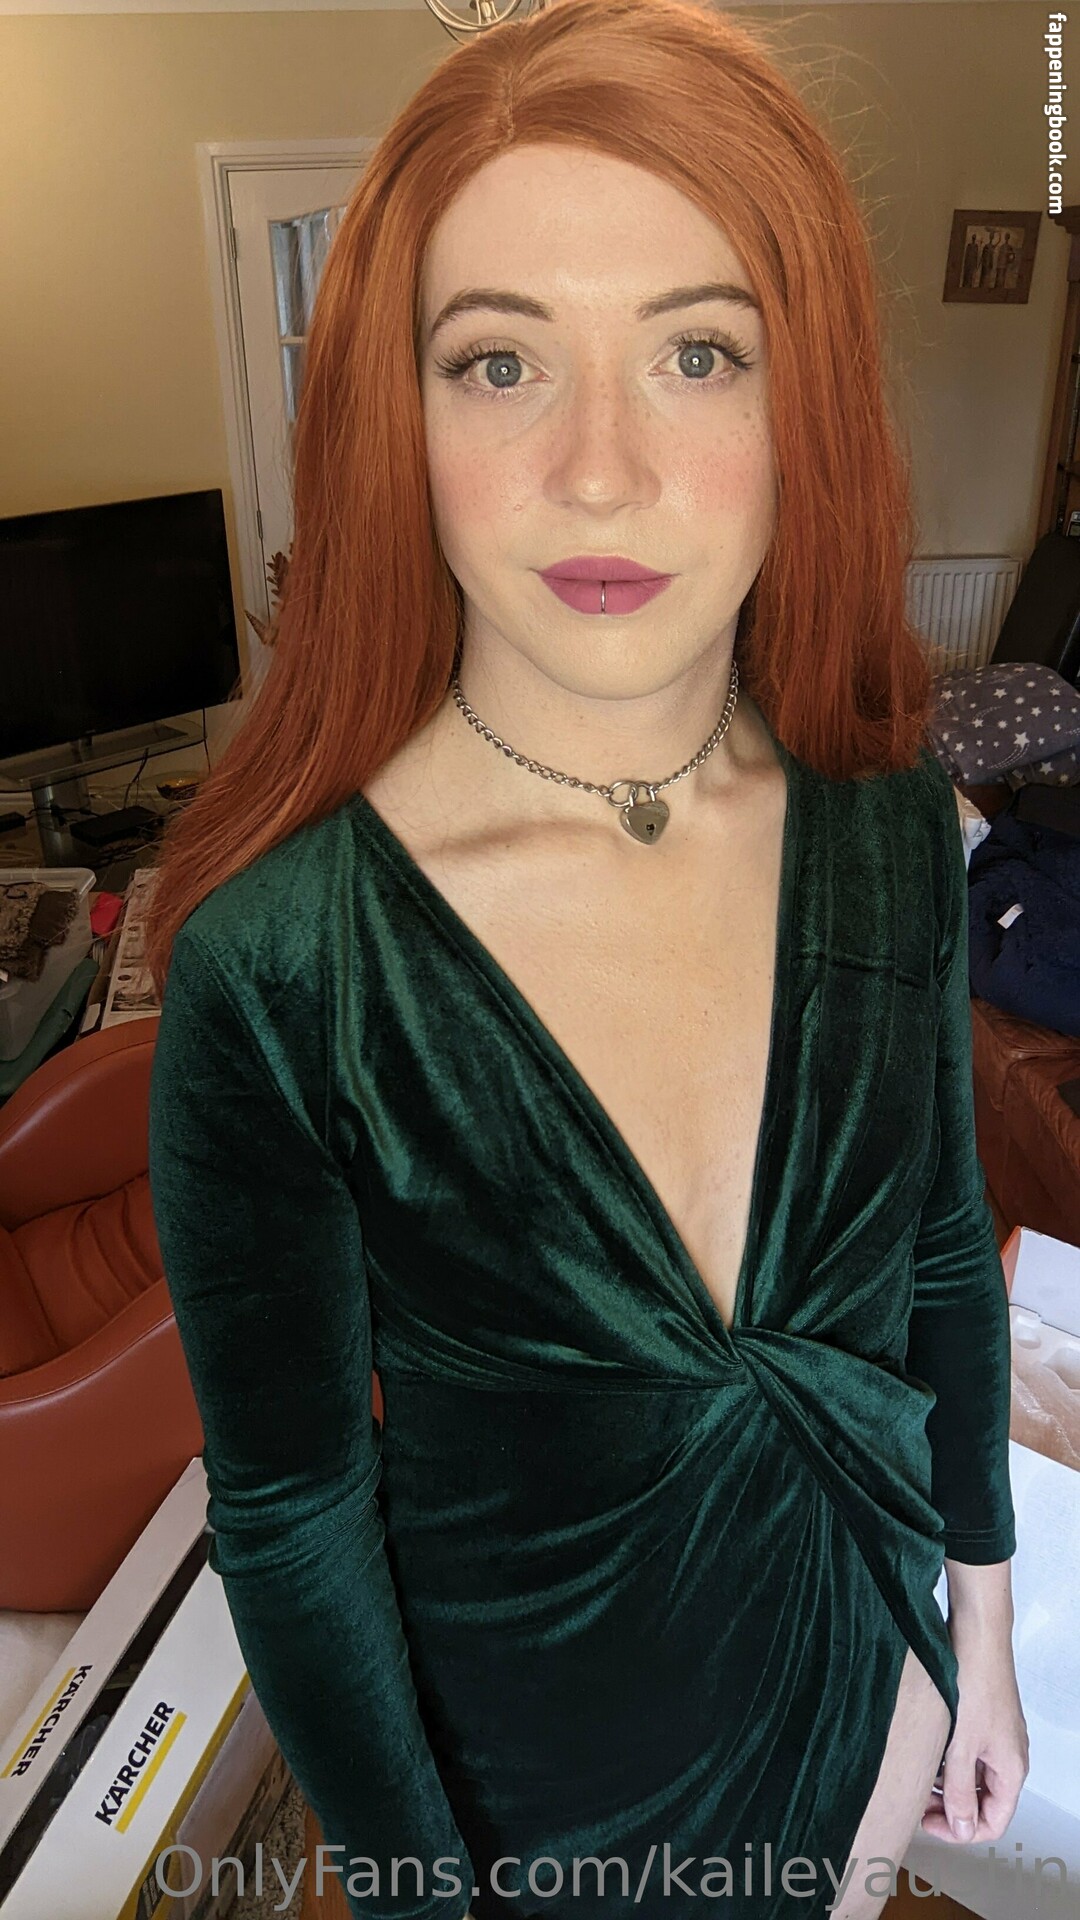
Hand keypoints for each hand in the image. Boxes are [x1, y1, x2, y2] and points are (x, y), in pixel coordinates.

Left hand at [919, 1605, 1028, 1845]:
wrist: (976, 1634)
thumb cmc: (976, 1680)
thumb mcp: (961, 1745)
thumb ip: (959, 1790)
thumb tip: (961, 1827)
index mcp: (1011, 1768)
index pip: (993, 1822)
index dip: (961, 1830)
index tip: (930, 1822)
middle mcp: (1007, 1755)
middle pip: (982, 1801)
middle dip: (950, 1807)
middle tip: (919, 1803)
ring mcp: (995, 1736)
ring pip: (972, 1776)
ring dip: (946, 1783)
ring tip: (919, 1777)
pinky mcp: (981, 1719)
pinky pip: (966, 1753)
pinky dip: (947, 1760)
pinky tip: (926, 1752)